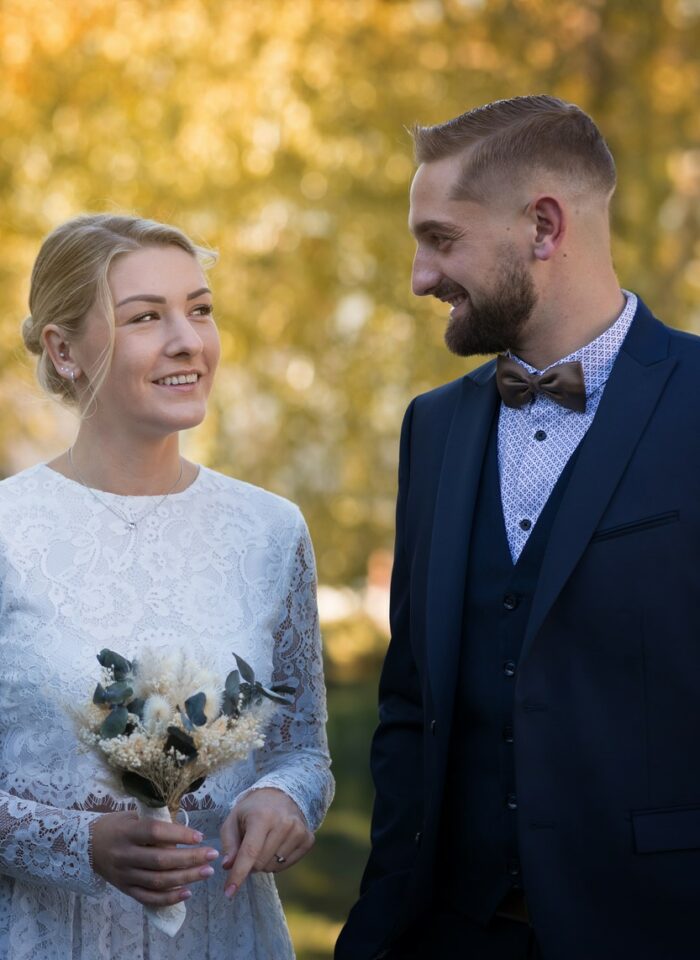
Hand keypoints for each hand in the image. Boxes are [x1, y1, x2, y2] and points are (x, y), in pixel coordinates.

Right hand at [91, 811, 218, 906]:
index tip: (199, 836)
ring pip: (158, 881)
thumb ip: (155, 823)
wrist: (86, 845)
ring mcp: (124, 875)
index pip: (155, 833)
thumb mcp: (132, 816)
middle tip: (212, 855)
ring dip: (185, 878)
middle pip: (160, 860)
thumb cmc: (115, 825)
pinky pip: (148, 898)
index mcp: (127, 832)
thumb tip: (184, 830)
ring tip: (207, 872)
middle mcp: (125, 855)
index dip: (179, 835)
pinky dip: (168, 898)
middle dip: (190, 859)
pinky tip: (187, 893)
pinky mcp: (125, 889)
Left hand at [220, 788, 313, 897]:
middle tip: (249, 848)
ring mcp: (299, 831)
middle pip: (260, 863)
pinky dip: (277, 862)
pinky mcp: (308, 839)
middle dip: (249, 863)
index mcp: (263, 816)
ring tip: (263, 843)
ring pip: (273, 867)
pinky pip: (286, 865)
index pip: (250, 852)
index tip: (229, 892)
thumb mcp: (233, 820)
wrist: (280, 795)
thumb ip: (228, 843)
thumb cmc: (252, 810)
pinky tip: (276, 846)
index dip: (238, 874)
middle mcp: (284, 823)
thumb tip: (228, 866)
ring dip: (263, 862)